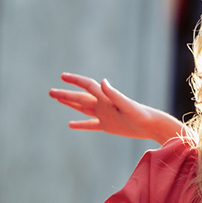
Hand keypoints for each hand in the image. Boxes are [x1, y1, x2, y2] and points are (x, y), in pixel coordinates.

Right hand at [48, 73, 185, 142]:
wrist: (151, 126)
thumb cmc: (141, 114)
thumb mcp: (127, 104)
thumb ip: (114, 94)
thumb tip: (102, 81)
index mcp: (106, 98)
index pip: (87, 86)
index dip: (74, 81)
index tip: (62, 77)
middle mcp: (103, 105)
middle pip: (80, 98)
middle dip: (65, 95)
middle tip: (50, 92)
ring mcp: (104, 115)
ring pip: (83, 108)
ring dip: (70, 104)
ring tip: (57, 99)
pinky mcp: (108, 126)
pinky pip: (90, 125)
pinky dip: (80, 124)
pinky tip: (70, 124)